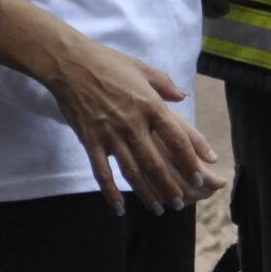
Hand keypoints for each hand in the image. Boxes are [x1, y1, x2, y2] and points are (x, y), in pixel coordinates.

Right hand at [39, 33, 222, 214]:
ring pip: (132, 172)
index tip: (200, 177)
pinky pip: (102, 173)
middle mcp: (133, 123)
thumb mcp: (142, 68)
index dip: (190, 161)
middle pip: (156, 163)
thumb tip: (183, 97)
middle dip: (170, 187)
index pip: (177, 139)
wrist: (70, 63)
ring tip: (157, 209)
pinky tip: (119, 208)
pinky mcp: (90, 141)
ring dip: (146, 194)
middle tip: (180, 203)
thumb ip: (165, 84)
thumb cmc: (107, 62)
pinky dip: (110, 193)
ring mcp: (110, 134)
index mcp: (150, 104)